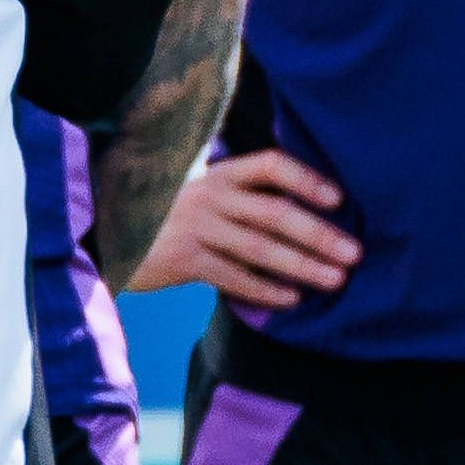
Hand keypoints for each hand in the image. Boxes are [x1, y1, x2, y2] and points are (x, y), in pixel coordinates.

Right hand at [124, 148, 360, 312]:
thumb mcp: (199, 186)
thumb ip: (239, 189)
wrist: (109, 234)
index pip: (271, 166)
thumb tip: (296, 201)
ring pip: (260, 249)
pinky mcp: (184, 260)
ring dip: (302, 265)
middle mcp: (211, 195)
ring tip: (335, 279)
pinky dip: (265, 289)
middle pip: (275, 213)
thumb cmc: (168, 210)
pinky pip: (234, 277)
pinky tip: (292, 299)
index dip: (308, 179)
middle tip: (355, 253)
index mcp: (220, 172)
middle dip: (319, 234)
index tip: (340, 199)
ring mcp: (197, 227)